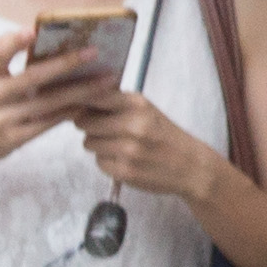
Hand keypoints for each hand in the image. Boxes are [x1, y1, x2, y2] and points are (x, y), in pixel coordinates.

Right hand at [0, 26, 95, 178]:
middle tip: (93, 52)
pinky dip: (70, 111)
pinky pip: (49, 122)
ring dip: (80, 90)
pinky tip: (89, 101)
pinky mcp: (14, 138)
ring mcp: (2, 119)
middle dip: (66, 63)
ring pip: (48, 102)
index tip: (32, 31)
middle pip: (32, 78)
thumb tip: (44, 36)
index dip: (13, 42)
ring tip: (105, 80)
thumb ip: (3, 54)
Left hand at [72, 86, 237, 210]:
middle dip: (90, 126)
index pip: (92, 96)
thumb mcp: (146, 109)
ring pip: (88, 143)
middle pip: (83, 121)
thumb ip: (115, 102)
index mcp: (137, 103)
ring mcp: (128, 149)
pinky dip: (107, 162)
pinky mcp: (125, 171)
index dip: (81, 102)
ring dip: (97, 145)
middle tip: (106, 130)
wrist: (190, 166)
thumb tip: (76, 98)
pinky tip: (124, 160)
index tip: (80, 105)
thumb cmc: (163, 135)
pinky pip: (98, 162)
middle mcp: (132, 124)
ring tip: (118, 145)